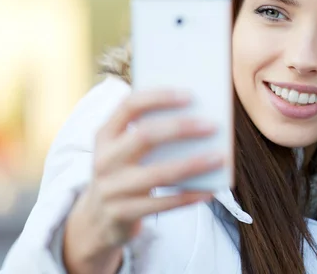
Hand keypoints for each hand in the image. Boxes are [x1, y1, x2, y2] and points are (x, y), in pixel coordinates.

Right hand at [63, 89, 222, 273]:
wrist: (96, 220)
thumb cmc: (123, 173)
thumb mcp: (123, 150)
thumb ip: (149, 132)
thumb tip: (198, 117)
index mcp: (105, 135)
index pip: (129, 106)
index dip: (159, 97)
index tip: (190, 94)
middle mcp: (104, 159)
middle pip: (145, 136)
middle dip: (181, 128)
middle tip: (212, 125)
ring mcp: (111, 189)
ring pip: (158, 174)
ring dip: (193, 164)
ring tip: (219, 158)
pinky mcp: (122, 214)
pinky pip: (163, 204)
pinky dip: (189, 197)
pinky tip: (210, 190)